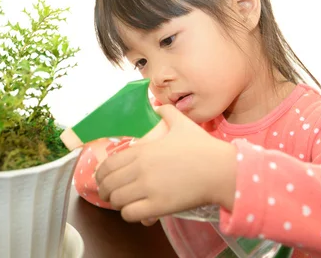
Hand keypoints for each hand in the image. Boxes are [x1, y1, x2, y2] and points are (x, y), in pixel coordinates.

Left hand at [95, 105, 237, 222]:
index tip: (102, 179)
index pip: (107, 165)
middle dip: (105, 190)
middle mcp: (140, 169)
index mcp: (142, 151)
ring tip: (124, 202)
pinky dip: (129, 214)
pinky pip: (130, 214)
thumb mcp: (182, 123)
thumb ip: (167, 112)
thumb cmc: (202, 147)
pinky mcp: (158, 206)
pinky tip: (137, 211)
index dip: (100, 174)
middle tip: (109, 193)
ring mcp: (148, 189)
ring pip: (116, 200)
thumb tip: (158, 106)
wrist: (220, 170)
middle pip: (108, 184)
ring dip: (117, 203)